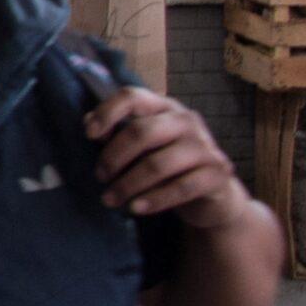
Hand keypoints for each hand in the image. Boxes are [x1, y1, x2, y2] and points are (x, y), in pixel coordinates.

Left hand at [87, 87, 249, 228]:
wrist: (215, 195)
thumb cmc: (169, 164)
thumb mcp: (144, 146)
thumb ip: (118, 132)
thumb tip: (88, 122)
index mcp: (164, 107)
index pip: (132, 97)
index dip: (107, 112)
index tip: (89, 134)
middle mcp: (186, 120)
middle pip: (141, 132)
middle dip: (114, 157)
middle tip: (100, 176)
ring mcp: (205, 146)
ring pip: (157, 164)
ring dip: (128, 185)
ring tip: (110, 199)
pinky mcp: (217, 173)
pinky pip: (180, 187)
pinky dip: (153, 200)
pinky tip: (135, 208)